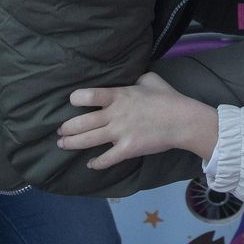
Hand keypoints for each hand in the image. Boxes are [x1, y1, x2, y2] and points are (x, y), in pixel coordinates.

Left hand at [59, 72, 219, 169]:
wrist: (183, 121)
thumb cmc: (169, 98)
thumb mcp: (151, 79)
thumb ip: (137, 80)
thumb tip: (132, 79)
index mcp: (119, 95)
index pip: (89, 96)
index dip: (76, 99)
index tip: (72, 102)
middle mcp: (115, 114)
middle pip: (82, 122)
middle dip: (66, 128)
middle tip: (60, 131)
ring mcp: (120, 133)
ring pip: (88, 140)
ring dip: (72, 143)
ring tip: (63, 144)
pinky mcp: (127, 149)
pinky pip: (106, 159)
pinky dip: (96, 163)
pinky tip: (90, 164)